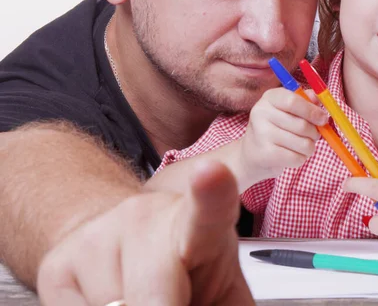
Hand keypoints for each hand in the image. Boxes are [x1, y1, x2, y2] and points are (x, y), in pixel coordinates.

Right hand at [37, 159, 253, 305]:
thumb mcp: (222, 293)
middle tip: (179, 302)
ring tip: (143, 298)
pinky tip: (110, 298)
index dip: (211, 192)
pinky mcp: (57, 263)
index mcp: (203, 223)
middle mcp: (147, 217)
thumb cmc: (184, 273)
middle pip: (156, 297)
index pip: (210, 207)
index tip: (211, 173)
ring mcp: (100, 234)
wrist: (119, 250)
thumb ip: (230, 304)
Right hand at [236, 87, 327, 186]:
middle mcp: (261, 113)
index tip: (323, 119)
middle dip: (315, 133)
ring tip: (302, 146)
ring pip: (303, 143)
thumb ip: (306, 101)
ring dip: (309, 147)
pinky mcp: (266, 154)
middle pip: (302, 125)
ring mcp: (262, 134)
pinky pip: (297, 158)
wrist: (253, 152)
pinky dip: (301, 158)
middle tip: (314, 135)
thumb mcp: (288, 109)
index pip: (293, 101)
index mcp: (270, 97)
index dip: (312, 111)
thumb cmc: (277, 127)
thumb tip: (319, 99)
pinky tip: (293, 155)